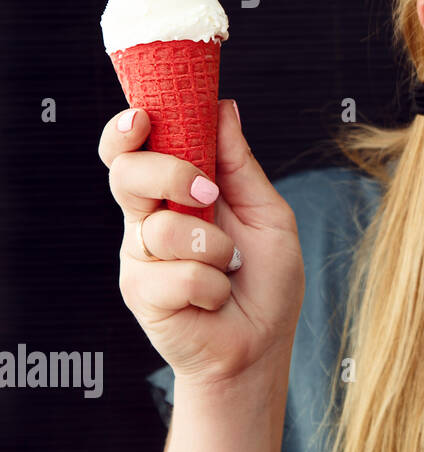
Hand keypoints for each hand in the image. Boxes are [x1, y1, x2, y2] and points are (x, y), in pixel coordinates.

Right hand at [99, 100, 305, 390]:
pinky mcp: (140, 294)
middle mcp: (147, 220)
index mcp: (174, 193)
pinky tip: (217, 298)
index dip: (128, 130)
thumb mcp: (268, 213)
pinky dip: (213, 286)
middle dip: (170, 173)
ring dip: (214, 247)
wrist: (261, 345)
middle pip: (127, 174)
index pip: (133, 151)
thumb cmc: (266, 280)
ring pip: (161, 227)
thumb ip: (240, 165)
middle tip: (208, 193)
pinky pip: (178, 274)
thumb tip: (222, 107)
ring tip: (229, 267)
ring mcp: (139, 258)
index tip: (144, 116)